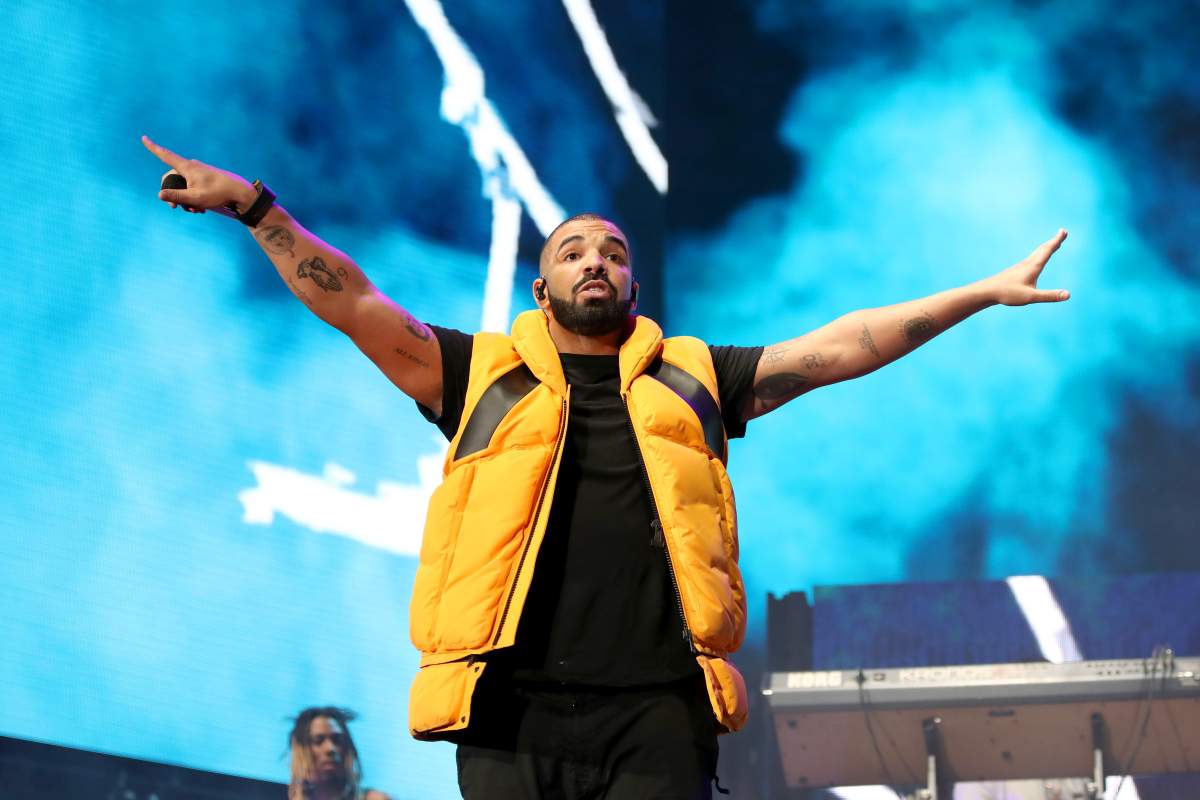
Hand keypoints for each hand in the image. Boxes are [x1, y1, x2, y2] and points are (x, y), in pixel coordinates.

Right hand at [142, 135, 257, 214]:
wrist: (240, 192)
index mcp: (186, 167)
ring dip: (186, 199)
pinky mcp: (205, 178)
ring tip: (196, 210)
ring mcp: (199, 172)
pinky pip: (192, 187)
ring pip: (183, 186)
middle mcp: (191, 166)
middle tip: (177, 208)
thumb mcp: (195, 198)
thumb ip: (177, 196)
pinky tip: (202, 208)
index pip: (165, 155)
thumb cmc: (218, 193)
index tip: (144, 138)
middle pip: (172, 179)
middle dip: (173, 194)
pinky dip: (194, 198)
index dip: (153, 147)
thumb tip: (159, 195)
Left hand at [980, 229, 1070, 305]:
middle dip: (1054, 241)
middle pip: (1043, 249)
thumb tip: (1068, 295)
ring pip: (1036, 254)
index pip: (1047, 251)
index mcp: (1033, 267)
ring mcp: (1020, 267)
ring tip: (1053, 244)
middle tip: (1063, 233)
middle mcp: (1027, 264)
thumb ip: (1049, 296)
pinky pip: (1030, 260)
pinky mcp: (1015, 271)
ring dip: (1046, 247)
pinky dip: (1038, 255)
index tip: (1064, 231)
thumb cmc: (1007, 293)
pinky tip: (1035, 260)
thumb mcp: (1030, 297)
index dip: (1056, 241)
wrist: (987, 291)